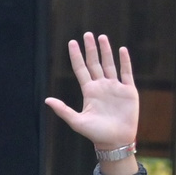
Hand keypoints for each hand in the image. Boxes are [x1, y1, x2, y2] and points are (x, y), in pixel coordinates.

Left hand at [45, 31, 140, 171]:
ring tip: (102, 37)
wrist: (115, 141)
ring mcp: (115, 87)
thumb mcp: (76, 121)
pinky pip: (126, 73)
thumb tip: (46, 100)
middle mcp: (101, 86)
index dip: (76, 56)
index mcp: (89, 91)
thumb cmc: (95, 133)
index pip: (81, 69)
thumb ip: (63, 110)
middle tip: (87, 34)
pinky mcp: (128, 91)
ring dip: (106, 51)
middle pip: (95, 63)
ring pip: (109, 64)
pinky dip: (124, 61)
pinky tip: (122, 50)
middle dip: (91, 49)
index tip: (71, 43)